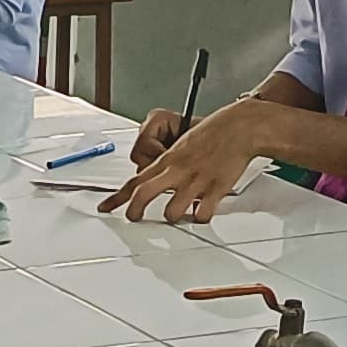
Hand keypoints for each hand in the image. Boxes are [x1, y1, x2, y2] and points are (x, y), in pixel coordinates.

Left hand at [105, 103, 267, 222]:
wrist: (240, 127)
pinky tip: (202, 213)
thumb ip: (170, 165)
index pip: (135, 180)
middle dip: (135, 212)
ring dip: (172, 216)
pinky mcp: (215, 188)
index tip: (106, 207)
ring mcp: (195, 180)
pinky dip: (200, 219)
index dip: (116, 197)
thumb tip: (159, 180)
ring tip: (178, 214)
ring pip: (171, 211)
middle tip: (133, 219)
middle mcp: (178, 170)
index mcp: (169, 160)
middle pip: (144, 195)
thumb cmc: (214, 133)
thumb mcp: (184, 145)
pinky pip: (202, 214)